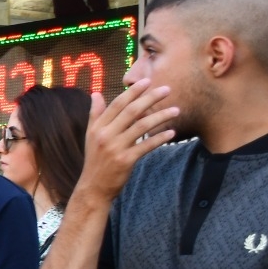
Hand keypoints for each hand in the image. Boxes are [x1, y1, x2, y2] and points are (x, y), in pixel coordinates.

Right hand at [81, 79, 178, 199]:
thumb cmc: (96, 160)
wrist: (94, 187)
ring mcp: (115, 148)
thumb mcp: (91, 136)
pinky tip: (171, 133)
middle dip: (151, 98)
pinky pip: (146, 145)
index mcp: (98, 127)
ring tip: (176, 110)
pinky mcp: (125, 160)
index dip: (133, 91)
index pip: (117, 104)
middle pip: (131, 111)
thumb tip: (95, 94)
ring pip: (141, 126)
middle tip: (167, 90)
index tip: (147, 81)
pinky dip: (160, 138)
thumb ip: (95, 114)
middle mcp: (105, 135)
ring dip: (161, 116)